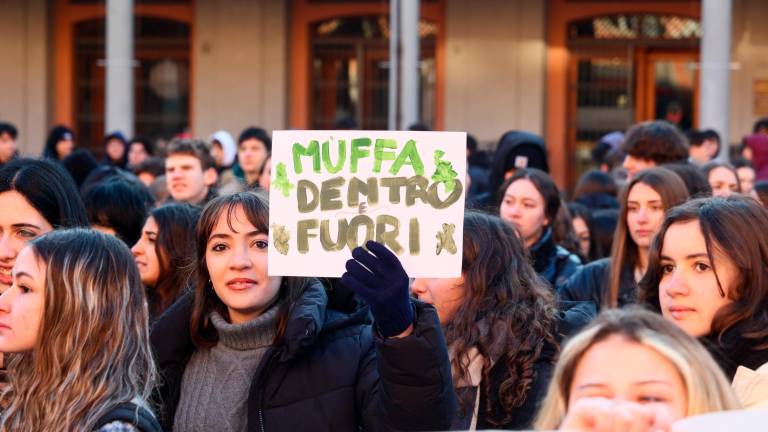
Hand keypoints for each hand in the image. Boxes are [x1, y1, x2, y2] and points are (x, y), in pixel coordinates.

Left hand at [341, 240, 413, 337]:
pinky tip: (346, 276)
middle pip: (373, 263)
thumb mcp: (397, 281)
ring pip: (362, 273)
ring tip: (349, 264)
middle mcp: (394, 282)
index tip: (368, 243)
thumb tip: (367, 252)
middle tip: (355, 252)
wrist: (398, 319)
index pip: (389, 257)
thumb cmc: (393, 294)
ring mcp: (384, 292)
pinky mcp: (374, 300)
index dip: (377, 248)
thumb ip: (387, 269)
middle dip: (360, 255)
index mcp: (401, 275)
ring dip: (352, 266)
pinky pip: (357, 285)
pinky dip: (349, 279)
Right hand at [559, 397, 673, 431]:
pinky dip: (601, 423)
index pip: (658, 411)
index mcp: (637, 425)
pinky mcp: (583, 407)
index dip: (662, 421)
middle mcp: (621, 415)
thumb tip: (670, 427)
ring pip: (624, 411)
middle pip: (641, 411)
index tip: (659, 431)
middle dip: (636, 431)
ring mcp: (602, 409)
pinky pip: (602, 409)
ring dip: (617, 431)